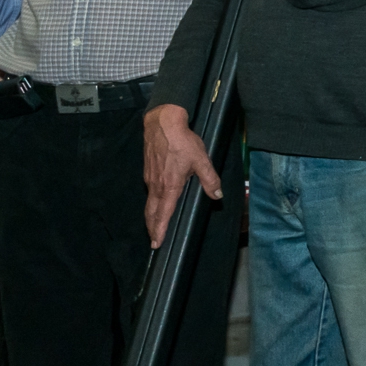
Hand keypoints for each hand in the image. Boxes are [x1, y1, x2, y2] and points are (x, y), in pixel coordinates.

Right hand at [143, 103, 220, 247]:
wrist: (162, 123)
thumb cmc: (182, 141)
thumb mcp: (201, 160)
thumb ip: (209, 179)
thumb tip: (217, 195)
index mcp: (169, 186)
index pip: (163, 213)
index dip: (160, 229)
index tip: (157, 242)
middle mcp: (156, 185)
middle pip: (151, 212)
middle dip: (152, 228)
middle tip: (154, 241)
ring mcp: (150, 178)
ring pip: (149, 202)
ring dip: (151, 216)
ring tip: (154, 227)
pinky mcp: (148, 171)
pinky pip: (149, 192)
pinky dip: (151, 203)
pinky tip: (157, 204)